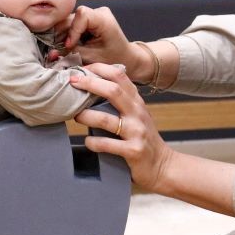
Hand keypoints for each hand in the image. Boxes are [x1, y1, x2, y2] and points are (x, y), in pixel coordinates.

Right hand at [56, 6, 146, 75]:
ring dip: (63, 35)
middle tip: (56, 50)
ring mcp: (94, 14)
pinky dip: (67, 35)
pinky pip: (72, 24)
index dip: (72, 30)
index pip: (82, 15)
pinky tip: (65, 46)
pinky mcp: (89, 19)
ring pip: (70, 21)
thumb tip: (52, 54)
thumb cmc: (113, 59)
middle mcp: (99, 12)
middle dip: (62, 34)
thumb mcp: (92, 57)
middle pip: (72, 17)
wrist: (126, 58)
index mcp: (104, 19)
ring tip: (59, 50)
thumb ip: (72, 53)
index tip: (68, 46)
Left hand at [70, 63, 173, 191]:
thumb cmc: (143, 137)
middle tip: (72, 82)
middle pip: (113, 91)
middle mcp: (137, 113)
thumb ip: (119, 100)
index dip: (98, 69)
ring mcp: (136, 132)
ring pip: (105, 119)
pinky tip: (87, 141)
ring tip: (76, 116)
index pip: (118, 75)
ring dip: (85, 116)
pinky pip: (107, 144)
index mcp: (136, 101)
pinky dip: (93, 142)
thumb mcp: (135, 113)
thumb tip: (90, 84)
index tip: (81, 69)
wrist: (162, 165)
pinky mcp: (133, 151)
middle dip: (89, 83)